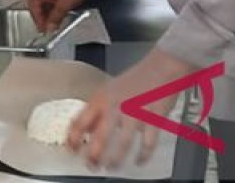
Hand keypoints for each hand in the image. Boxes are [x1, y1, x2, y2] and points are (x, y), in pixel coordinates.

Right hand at [24, 0, 90, 32]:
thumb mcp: (64, 6)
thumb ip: (56, 19)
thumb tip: (51, 27)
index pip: (35, 14)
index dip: (42, 25)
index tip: (47, 32)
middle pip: (37, 8)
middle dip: (46, 18)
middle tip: (53, 27)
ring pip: (43, 3)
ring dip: (50, 12)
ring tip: (58, 20)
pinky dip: (53, 5)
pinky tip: (60, 10)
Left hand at [67, 49, 193, 168]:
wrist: (162, 66)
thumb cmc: (137, 78)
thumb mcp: (110, 91)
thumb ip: (98, 111)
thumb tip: (86, 130)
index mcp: (101, 99)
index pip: (80, 121)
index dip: (73, 138)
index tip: (71, 149)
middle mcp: (116, 106)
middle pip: (100, 136)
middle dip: (94, 155)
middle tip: (92, 165)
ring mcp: (135, 113)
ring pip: (122, 143)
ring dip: (116, 159)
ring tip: (112, 167)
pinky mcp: (153, 118)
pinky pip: (147, 142)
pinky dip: (143, 155)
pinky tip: (139, 160)